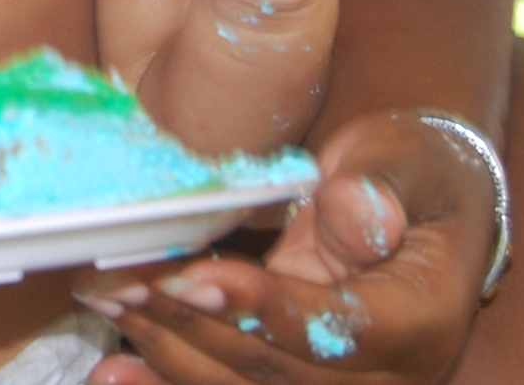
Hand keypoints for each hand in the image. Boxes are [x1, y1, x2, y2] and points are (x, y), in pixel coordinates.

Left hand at [75, 111, 493, 383]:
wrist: (423, 215)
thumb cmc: (417, 177)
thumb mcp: (411, 161)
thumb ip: (381, 186)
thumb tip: (354, 209)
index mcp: (421, 324)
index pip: (338, 333)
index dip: (262, 310)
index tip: (192, 277)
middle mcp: (381, 379)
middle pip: (273, 370)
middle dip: (187, 325)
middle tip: (115, 279)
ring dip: (163, 346)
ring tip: (101, 296)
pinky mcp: (290, 383)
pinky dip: (163, 382)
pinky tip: (110, 371)